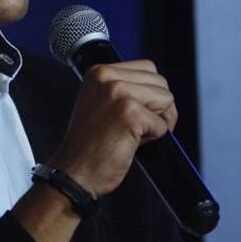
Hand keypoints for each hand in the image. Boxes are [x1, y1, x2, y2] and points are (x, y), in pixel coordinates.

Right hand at [50, 60, 176, 198]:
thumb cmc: (87, 146)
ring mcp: (119, 94)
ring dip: (158, 121)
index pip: (148, 68)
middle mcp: (108, 78)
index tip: (138, 112)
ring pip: (167, 99)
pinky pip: (163, 124)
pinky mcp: (130, 114)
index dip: (150, 94)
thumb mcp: (100, 103)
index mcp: (99, 72)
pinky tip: (131, 143)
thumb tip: (158, 91)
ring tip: (134, 134)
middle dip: (159, 107)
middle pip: (160, 82)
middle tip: (138, 127)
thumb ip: (124, 89)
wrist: (73, 173)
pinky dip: (154, 138)